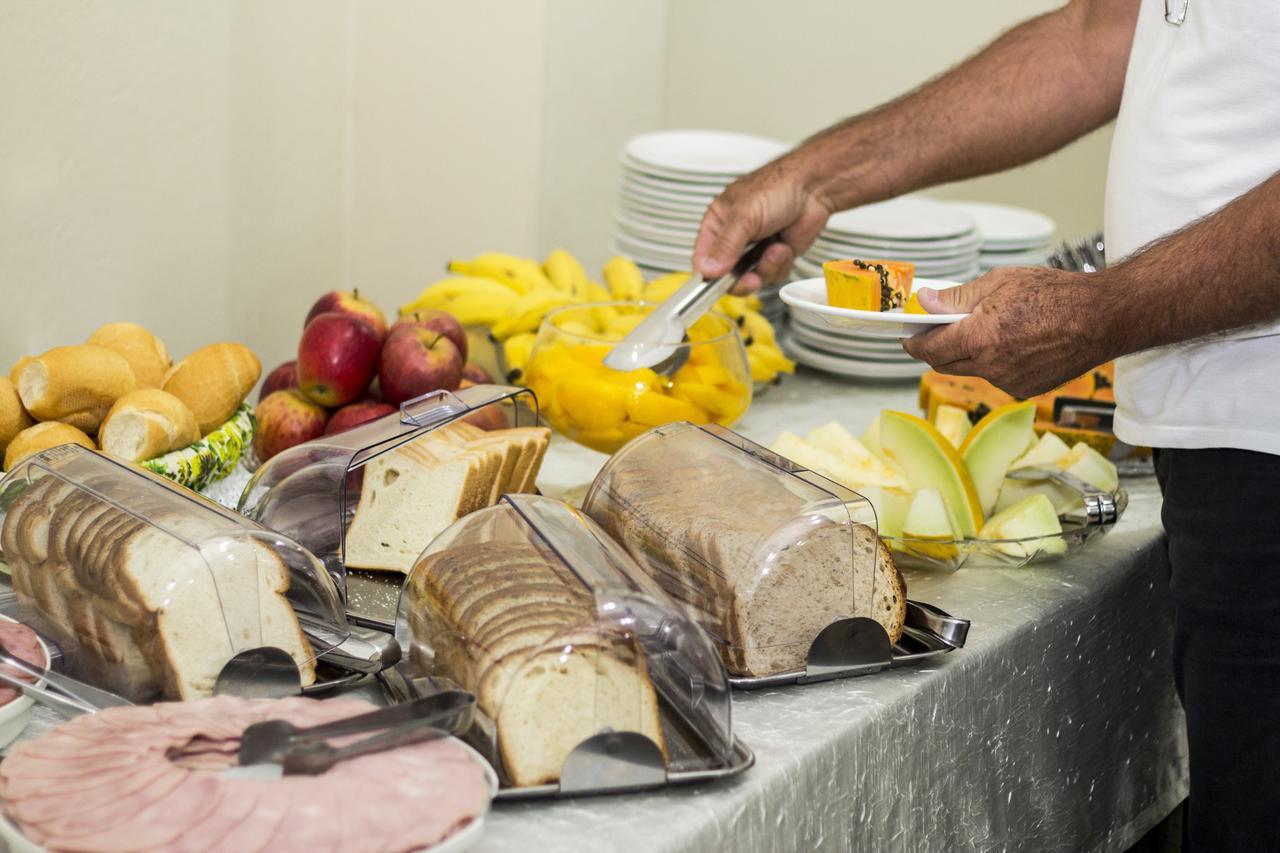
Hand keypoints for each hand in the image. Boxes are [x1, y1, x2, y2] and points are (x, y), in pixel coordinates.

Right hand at [692, 157, 833, 293]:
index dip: (708, 274)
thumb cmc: (778, 187)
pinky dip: (780, 264)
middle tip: (751, 279)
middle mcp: (734, 238)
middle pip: (726, 275)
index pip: (702, 258)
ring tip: (775, 249)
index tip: (716, 284)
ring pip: (750, 278)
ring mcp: (754, 249)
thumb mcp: (744, 216)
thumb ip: (725, 245)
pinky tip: (784, 246)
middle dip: (741, 279)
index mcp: (718, 223)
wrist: (814, 188)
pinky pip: (771, 275)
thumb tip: (707, 269)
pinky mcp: (774, 257)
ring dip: (766, 268)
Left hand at [901, 266, 1109, 397]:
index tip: (907, 336)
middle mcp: (991, 366)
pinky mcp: (1025, 390)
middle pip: (944, 364)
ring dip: (968, 354)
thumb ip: (957, 298)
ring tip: (987, 328)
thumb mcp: (999, 283)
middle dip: (935, 349)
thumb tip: (925, 303)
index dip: (913, 342)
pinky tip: (1012, 342)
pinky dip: (993, 362)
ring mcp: (1009, 382)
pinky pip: (996, 377)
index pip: (929, 349)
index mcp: (980, 338)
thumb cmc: (1054, 294)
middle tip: (936, 330)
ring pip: (971, 370)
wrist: (1102, 318)